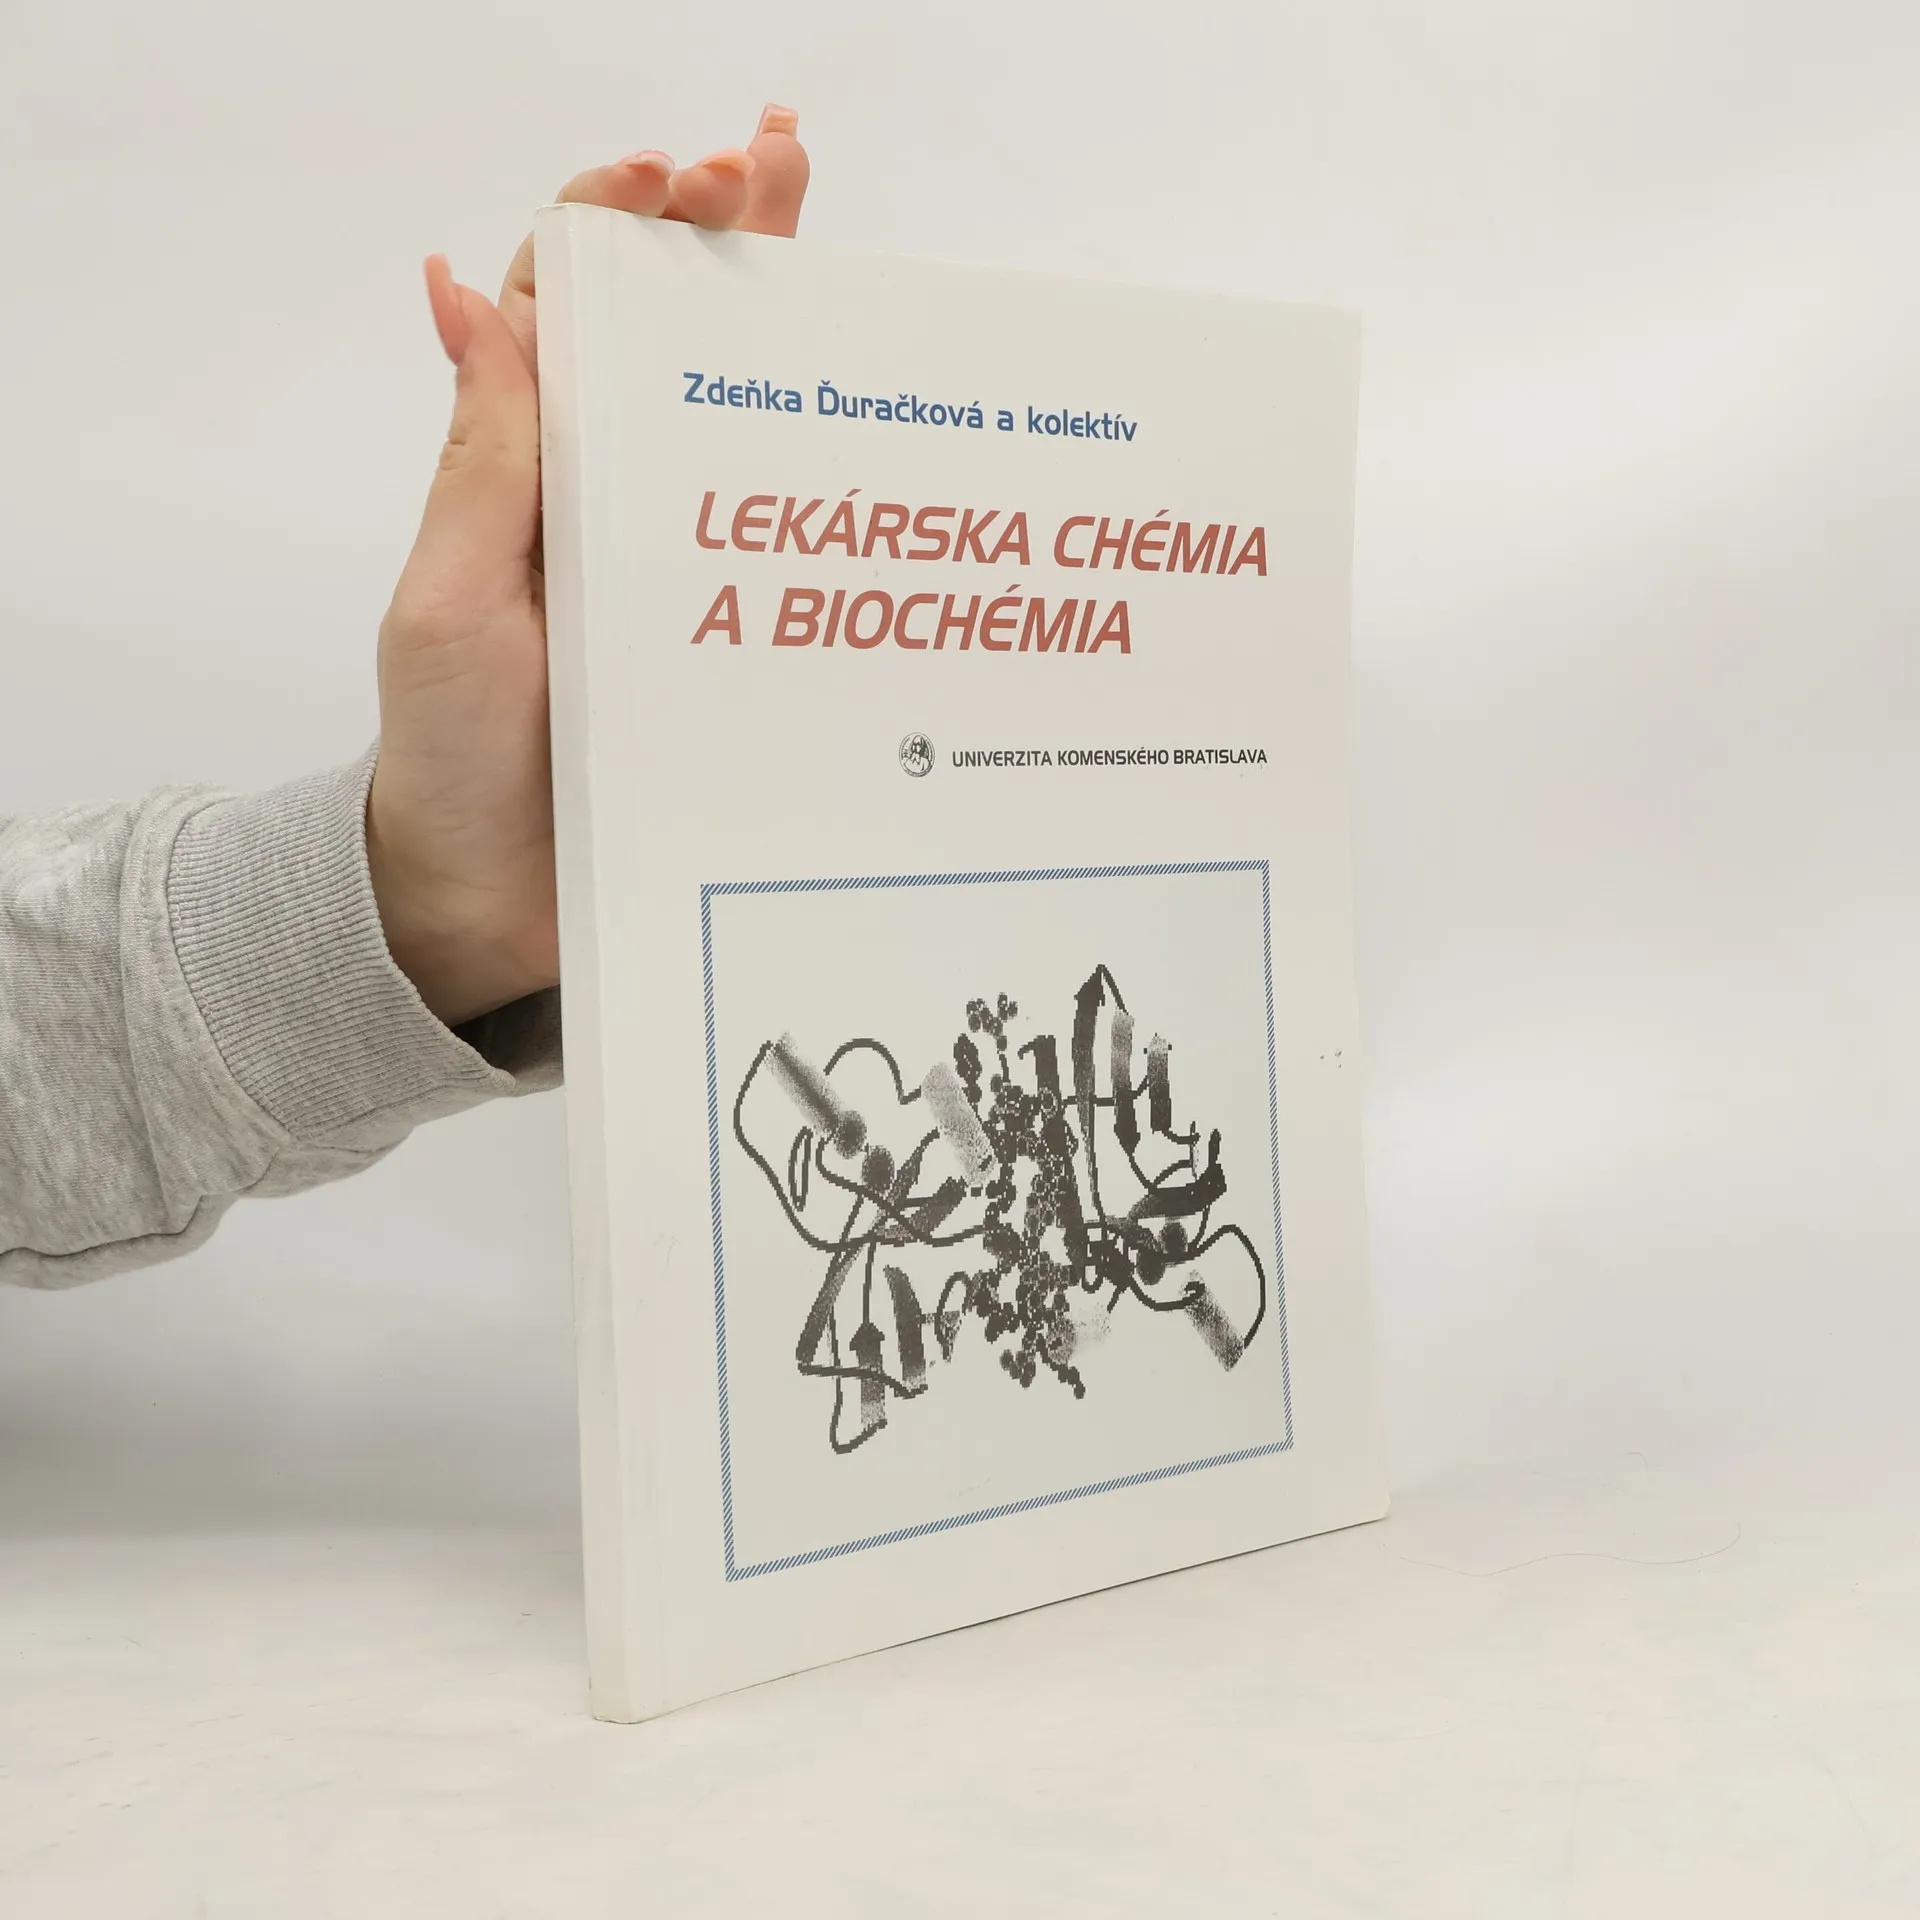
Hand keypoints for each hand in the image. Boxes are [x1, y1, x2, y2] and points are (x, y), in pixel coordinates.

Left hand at [367, 106, 810, 1026]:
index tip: (674, 175)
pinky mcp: (736, 634)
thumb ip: (480, 466)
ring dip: (784, 314)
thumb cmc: (453, 759)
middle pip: (669, 333)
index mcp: (524, 471)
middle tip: (773, 160)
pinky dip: (840, 471)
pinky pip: (794, 537)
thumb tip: (466, 292)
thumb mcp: (451, 609)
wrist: (497, 906)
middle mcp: (609, 496)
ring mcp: (681, 562)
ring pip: (742, 414)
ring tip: (825, 223)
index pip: (567, 305)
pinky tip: (890, 416)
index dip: (617, 222)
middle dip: (722, 233)